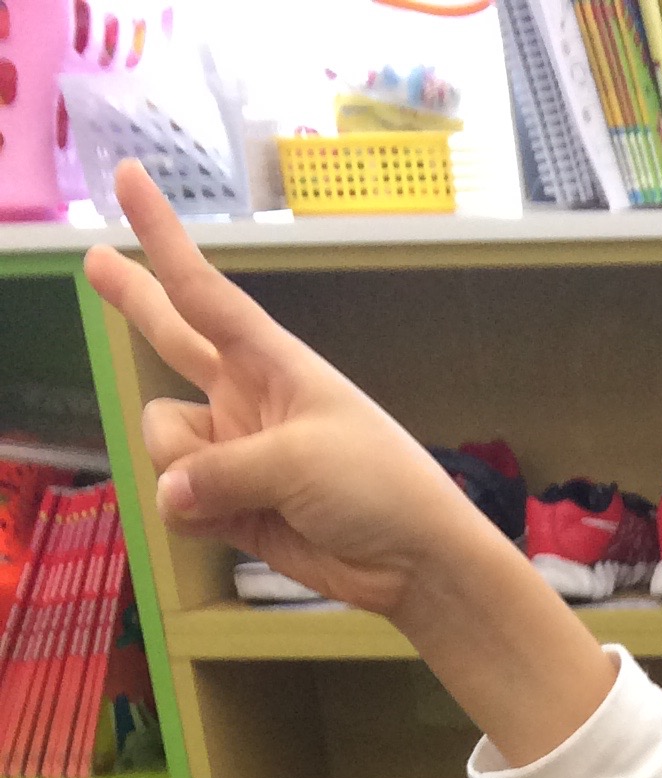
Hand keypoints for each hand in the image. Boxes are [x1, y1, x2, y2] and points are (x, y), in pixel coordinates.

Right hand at [86, 164, 606, 763]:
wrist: (415, 565)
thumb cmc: (377, 487)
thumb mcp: (298, 461)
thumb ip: (221, 471)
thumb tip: (170, 494)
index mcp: (270, 362)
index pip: (201, 290)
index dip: (161, 235)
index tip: (128, 176)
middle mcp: (243, 397)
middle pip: (170, 337)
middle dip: (133, 300)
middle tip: (92, 259)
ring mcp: (233, 451)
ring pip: (163, 443)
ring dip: (189, 474)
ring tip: (250, 497)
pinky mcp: (230, 506)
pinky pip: (176, 500)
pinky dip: (194, 515)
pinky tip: (236, 524)